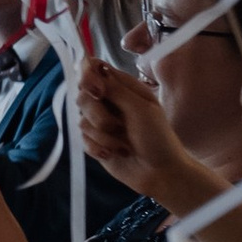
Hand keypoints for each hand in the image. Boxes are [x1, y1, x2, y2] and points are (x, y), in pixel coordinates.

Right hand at [77, 60, 209, 205]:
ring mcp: (101, 122)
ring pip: (82, 120)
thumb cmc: (157, 137)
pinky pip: (83, 139)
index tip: (95, 91)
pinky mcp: (95, 142)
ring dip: (103, 136)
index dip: (87, 76)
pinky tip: (113, 154)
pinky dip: (98, 148)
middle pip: (83, 95)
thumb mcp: (140, 108)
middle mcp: (109, 102)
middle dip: (97, 114)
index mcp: (123, 88)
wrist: (160, 173)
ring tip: (123, 145)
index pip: (94, 69)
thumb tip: (92, 68)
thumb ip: (115, 89)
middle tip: (116, 126)